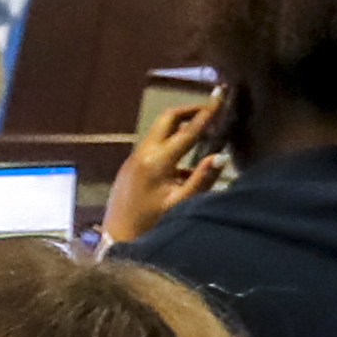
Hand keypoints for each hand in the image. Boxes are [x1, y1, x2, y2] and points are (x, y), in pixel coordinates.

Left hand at [104, 96, 228, 243]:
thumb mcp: (180, 204)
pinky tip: (189, 159)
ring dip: (181, 126)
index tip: (220, 98)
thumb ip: (202, 180)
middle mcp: (142, 154)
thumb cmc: (149, 224)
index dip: (205, 114)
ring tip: (205, 130)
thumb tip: (221, 156)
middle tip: (211, 109)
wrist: (115, 238)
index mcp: (156, 162)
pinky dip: (172, 142)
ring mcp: (134, 158)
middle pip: (167, 119)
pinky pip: (154, 145)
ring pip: (159, 130)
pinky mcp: (131, 165)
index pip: (186, 131)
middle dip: (189, 110)